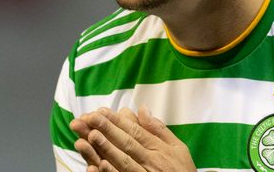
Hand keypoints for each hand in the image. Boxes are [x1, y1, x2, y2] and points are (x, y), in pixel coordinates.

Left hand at [69, 106, 195, 171]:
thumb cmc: (182, 170)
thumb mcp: (178, 147)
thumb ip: (159, 129)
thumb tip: (142, 108)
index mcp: (159, 149)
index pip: (136, 132)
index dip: (117, 121)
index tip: (102, 111)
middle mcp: (152, 162)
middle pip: (127, 143)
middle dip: (108, 129)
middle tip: (91, 117)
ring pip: (123, 161)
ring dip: (107, 148)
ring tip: (91, 135)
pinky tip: (99, 165)